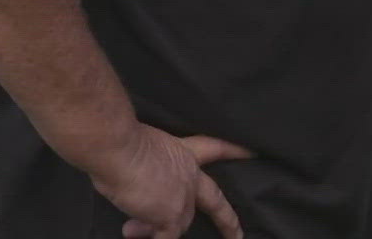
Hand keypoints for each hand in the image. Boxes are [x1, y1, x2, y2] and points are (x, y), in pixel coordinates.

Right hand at [85, 123, 252, 238]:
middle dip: (227, 219)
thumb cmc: (121, 141)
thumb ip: (148, 168)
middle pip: (214, 198)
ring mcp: (184, 197)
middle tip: (237, 234)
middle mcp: (189, 174)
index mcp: (183, 152)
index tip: (252, 153)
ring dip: (157, 228)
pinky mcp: (171, 216)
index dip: (234, 151)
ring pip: (181, 223)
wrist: (119, 148)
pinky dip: (152, 237)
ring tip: (131, 228)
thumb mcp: (144, 149)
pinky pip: (166, 237)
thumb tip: (136, 187)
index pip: (215, 149)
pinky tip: (132, 231)